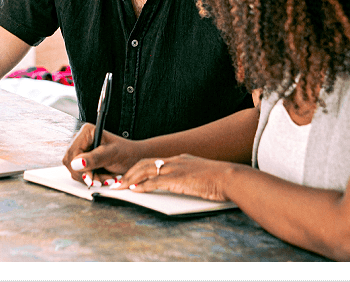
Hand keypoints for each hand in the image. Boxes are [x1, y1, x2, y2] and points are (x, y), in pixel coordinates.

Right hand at [62, 123, 142, 186]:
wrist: (134, 158)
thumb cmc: (126, 153)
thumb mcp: (112, 155)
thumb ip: (94, 158)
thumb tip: (76, 163)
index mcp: (86, 132)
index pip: (72, 153)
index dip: (79, 167)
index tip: (91, 177)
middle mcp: (80, 139)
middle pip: (70, 163)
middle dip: (86, 174)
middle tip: (103, 179)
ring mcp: (81, 150)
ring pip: (74, 170)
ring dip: (90, 178)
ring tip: (107, 177)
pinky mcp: (83, 160)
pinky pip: (79, 173)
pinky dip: (91, 179)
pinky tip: (103, 177)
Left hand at [117, 154, 232, 202]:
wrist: (230, 177)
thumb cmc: (220, 179)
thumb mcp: (200, 174)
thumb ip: (189, 176)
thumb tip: (183, 183)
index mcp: (181, 159)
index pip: (154, 161)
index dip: (140, 168)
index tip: (130, 175)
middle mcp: (175, 161)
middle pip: (145, 163)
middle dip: (130, 172)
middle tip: (119, 181)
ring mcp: (176, 169)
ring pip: (146, 170)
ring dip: (131, 179)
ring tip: (120, 186)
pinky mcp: (177, 179)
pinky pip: (155, 182)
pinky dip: (142, 186)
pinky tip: (135, 190)